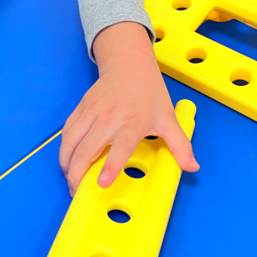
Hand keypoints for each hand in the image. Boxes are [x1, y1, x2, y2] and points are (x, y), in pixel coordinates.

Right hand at [60, 22, 198, 195]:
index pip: (120, 147)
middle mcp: (109, 118)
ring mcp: (92, 113)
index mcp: (133, 122)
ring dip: (67, 163)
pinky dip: (64, 148)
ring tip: (69, 179)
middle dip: (78, 174)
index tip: (101, 183)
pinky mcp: (80, 109)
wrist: (129, 65)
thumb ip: (180, 145)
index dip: (110, 166)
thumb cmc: (149, 92)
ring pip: (71, 141)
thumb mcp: (168, 118)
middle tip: (77, 192)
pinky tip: (67, 160)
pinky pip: (67, 131)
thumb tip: (193, 167)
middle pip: (87, 149)